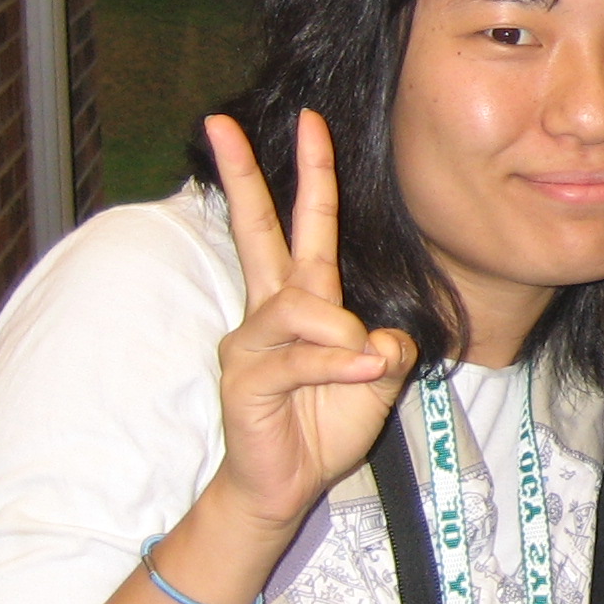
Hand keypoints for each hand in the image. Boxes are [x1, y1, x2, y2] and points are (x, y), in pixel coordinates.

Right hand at [204, 110, 417, 533]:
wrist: (285, 482)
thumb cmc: (326, 421)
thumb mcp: (376, 376)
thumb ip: (384, 346)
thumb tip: (375, 340)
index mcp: (301, 299)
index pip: (302, 224)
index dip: (308, 174)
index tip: (308, 121)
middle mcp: (269, 310)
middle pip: (255, 229)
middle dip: (242, 174)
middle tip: (218, 123)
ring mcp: (251, 342)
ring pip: (300, 304)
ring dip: (343, 333)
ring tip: (363, 365)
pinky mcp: (245, 379)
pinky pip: (300, 357)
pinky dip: (337, 365)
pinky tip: (358, 374)